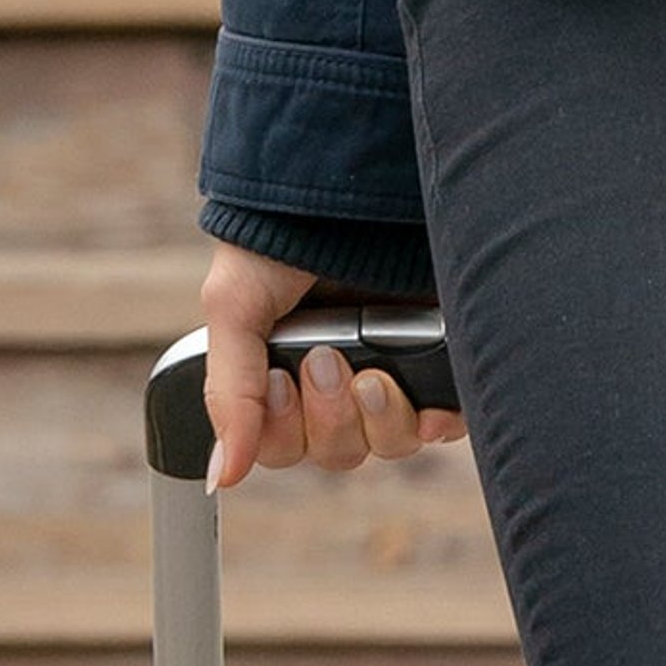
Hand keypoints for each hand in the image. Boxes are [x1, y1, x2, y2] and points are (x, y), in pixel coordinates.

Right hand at [195, 243, 468, 492]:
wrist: (346, 188)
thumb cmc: (280, 241)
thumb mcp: (235, 309)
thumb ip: (227, 396)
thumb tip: (222, 477)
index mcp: (285, 375)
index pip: (284, 448)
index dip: (282, 431)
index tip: (279, 381)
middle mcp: (339, 382)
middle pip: (338, 452)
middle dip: (329, 416)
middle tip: (327, 359)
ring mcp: (391, 371)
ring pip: (388, 443)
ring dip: (378, 417)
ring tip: (372, 373)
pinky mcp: (435, 361)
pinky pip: (443, 421)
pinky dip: (437, 420)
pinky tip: (428, 406)